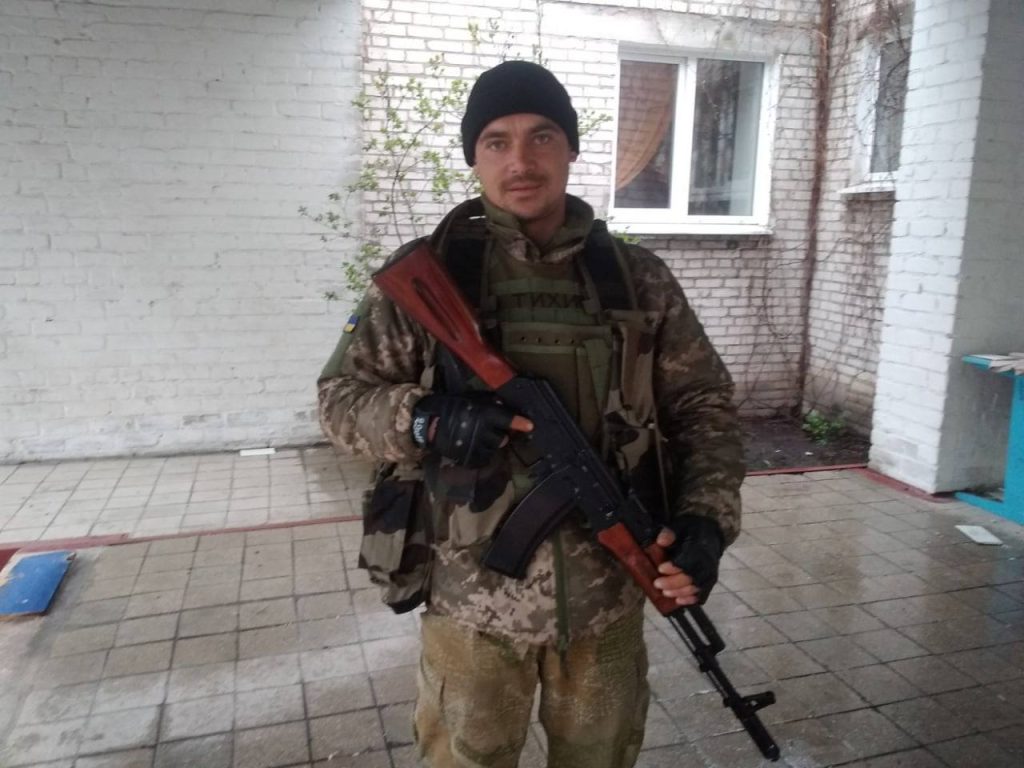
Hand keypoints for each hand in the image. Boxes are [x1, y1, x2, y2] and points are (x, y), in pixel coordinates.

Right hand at [411, 392, 532, 467]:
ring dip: (489, 444)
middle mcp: (482, 431)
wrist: (427, 424)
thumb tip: (503, 404)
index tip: (530, 425)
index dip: (518, 422)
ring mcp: (475, 446)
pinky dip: (481, 453)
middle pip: (502, 438)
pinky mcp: (468, 458)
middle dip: (498, 434)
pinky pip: (483, 458)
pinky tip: (473, 446)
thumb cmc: (449, 407)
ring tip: (477, 437)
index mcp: (483, 414)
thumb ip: (487, 402)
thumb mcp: (469, 399)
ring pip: (493, 448)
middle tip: (488, 429)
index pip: (506, 419)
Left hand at [652, 515, 723, 605]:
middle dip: (673, 583)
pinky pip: (702, 594)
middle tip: (657, 584)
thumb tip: (660, 541)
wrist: (710, 535)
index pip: (688, 560)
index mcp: (699, 547)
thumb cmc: (690, 531)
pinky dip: (691, 599)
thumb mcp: (679, 526)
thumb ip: (669, 533)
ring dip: (680, 592)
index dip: (674, 566)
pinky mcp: (709, 582)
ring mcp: (709, 574)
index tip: (660, 568)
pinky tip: (679, 601)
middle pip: (691, 577)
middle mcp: (707, 563)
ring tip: (665, 593)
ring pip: (696, 587)